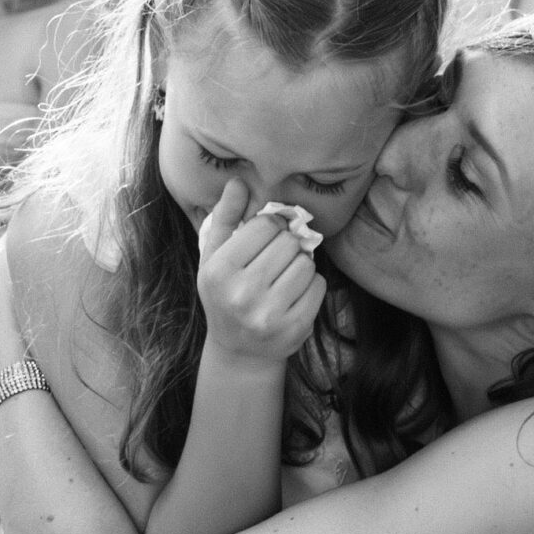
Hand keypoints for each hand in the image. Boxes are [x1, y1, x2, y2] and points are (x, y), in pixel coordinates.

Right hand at [196, 179, 326, 364]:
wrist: (239, 352)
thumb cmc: (225, 294)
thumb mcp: (214, 256)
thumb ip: (226, 217)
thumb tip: (239, 182)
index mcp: (219, 271)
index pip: (265, 226)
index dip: (271, 226)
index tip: (266, 238)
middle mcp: (242, 294)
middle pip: (289, 243)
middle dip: (287, 246)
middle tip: (275, 260)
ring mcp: (270, 315)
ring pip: (307, 264)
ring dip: (300, 265)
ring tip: (283, 277)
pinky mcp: (295, 329)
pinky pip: (319, 286)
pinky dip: (312, 285)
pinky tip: (294, 294)